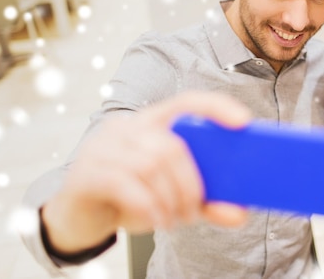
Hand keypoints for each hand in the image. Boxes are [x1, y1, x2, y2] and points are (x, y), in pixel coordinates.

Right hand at [41, 91, 251, 254]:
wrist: (78, 216)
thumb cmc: (129, 197)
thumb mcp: (171, 198)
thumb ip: (204, 202)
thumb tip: (239, 214)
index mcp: (151, 122)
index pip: (187, 102)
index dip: (216, 108)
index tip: (244, 122)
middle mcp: (126, 126)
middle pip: (172, 145)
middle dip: (191, 184)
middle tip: (195, 211)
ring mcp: (102, 146)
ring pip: (151, 165)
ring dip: (170, 199)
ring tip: (174, 219)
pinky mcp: (85, 172)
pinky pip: (125, 184)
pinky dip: (148, 206)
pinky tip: (156, 221)